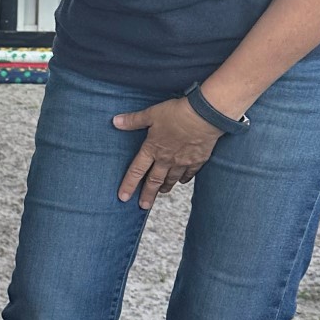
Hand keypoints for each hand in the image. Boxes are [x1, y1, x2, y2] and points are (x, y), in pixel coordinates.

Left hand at [112, 96, 227, 207]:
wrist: (204, 116)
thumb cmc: (176, 113)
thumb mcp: (151, 114)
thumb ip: (133, 120)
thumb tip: (115, 121)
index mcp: (152, 149)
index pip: (136, 171)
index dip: (128, 184)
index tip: (123, 197)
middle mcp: (166, 160)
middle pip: (154, 181)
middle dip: (148, 194)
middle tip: (143, 206)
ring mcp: (183, 162)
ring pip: (171, 179)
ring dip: (165, 187)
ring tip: (161, 193)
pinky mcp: (198, 160)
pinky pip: (189, 174)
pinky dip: (184, 179)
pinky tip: (182, 181)